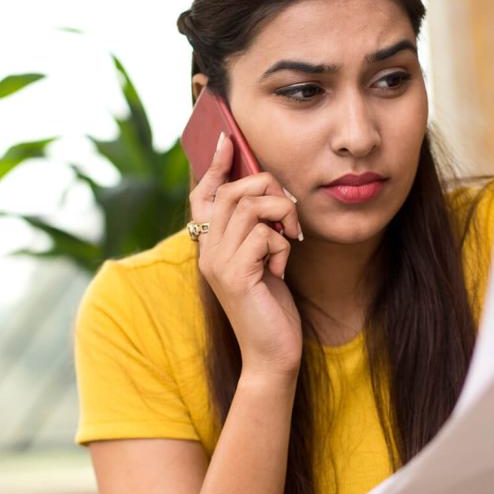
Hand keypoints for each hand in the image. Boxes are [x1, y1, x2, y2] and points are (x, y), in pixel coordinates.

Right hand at [190, 132, 304, 377]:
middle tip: (290, 216)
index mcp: (210, 245)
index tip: (227, 139)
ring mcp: (217, 263)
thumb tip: (269, 189)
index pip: (203, 195)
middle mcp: (206, 251)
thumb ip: (257, 229)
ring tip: (290, 239)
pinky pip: (263, 235)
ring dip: (281, 216)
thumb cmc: (271, 305)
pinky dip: (281, 246)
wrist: (272, 353)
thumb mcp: (262, 259)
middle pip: (234, 192)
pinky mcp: (235, 275)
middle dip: (270, 192)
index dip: (216, 166)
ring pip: (250, 207)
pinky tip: (281, 267)